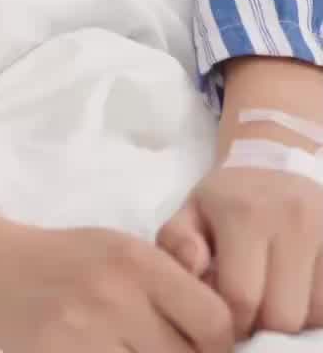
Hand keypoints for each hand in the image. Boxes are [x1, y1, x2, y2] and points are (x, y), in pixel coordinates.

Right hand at [0, 216, 234, 352]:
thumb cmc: (63, 261)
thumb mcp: (118, 250)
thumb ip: (170, 283)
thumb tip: (226, 332)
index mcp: (135, 260)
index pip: (214, 322)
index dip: (218, 344)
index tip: (204, 344)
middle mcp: (114, 294)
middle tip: (159, 345)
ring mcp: (84, 332)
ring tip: (130, 349)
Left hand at [158, 158, 322, 338]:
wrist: (273, 159)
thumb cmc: (228, 198)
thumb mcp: (191, 211)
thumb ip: (176, 242)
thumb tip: (192, 266)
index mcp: (244, 214)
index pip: (241, 299)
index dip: (232, 322)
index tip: (227, 318)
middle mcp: (291, 218)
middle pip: (282, 315)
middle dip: (263, 324)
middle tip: (253, 310)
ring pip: (314, 314)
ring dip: (293, 318)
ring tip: (274, 297)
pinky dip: (314, 307)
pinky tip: (296, 291)